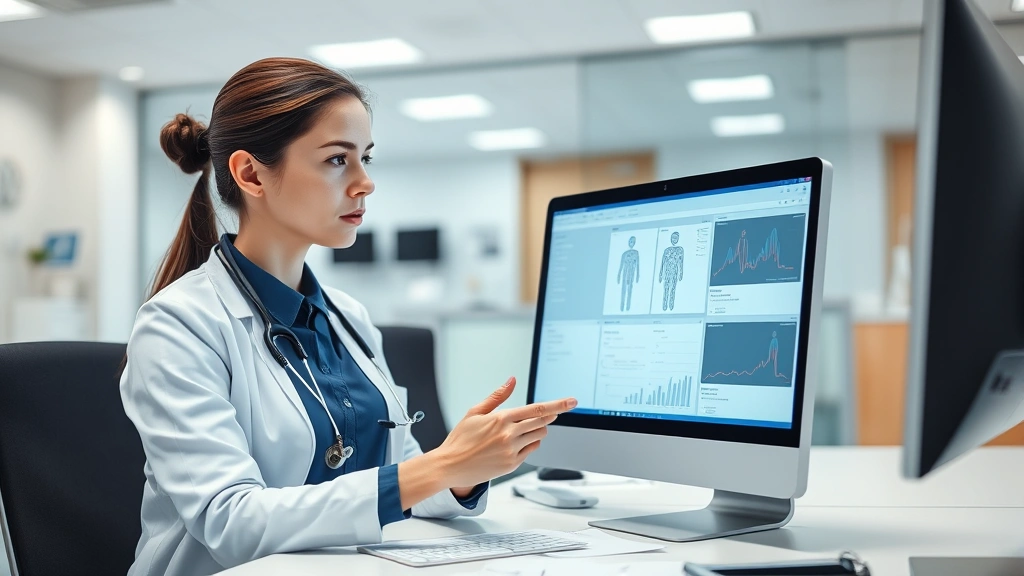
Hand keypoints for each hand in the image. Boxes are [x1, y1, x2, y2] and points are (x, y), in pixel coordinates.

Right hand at [434, 377, 576, 490]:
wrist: (450, 466)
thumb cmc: (460, 439)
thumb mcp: (475, 412)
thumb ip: (497, 396)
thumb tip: (512, 381)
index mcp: (501, 418)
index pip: (537, 409)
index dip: (558, 405)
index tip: (572, 402)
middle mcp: (509, 435)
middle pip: (542, 422)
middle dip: (546, 417)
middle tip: (546, 414)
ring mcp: (512, 451)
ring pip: (539, 436)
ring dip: (536, 430)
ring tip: (519, 431)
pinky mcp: (512, 465)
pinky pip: (531, 450)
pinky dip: (528, 444)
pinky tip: (514, 443)